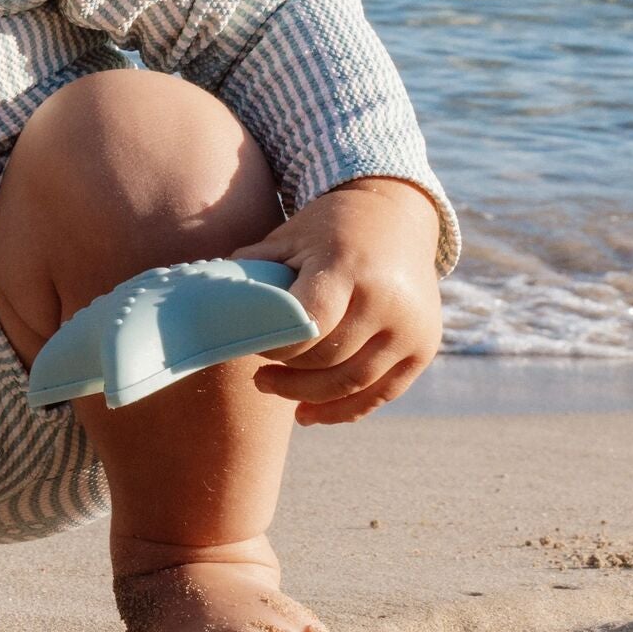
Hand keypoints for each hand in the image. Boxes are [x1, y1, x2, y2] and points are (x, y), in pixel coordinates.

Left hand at [230, 177, 442, 424]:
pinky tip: (309, 414)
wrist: (398, 217)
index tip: (255, 346)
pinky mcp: (424, 348)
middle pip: (330, 359)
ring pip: (353, 383)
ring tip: (273, 389)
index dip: (278, 344)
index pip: (311, 323)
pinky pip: (381, 394)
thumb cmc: (330, 227)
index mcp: (348, 266)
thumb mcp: (290, 235)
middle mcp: (387, 300)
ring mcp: (411, 328)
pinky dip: (344, 411)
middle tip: (258, 373)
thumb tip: (208, 299)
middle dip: (288, 374)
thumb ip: (253, 268)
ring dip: (308, 397)